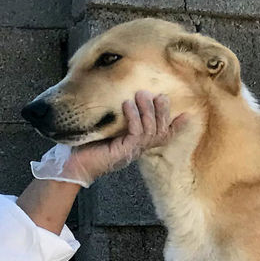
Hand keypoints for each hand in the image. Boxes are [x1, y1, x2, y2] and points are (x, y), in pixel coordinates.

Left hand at [30, 91, 187, 186]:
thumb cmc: (86, 147)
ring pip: (150, 131)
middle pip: (161, 132)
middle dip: (163, 112)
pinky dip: (134, 118)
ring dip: (148, 111)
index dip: (175, 127)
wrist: (72, 165)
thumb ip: (118, 120)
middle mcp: (137, 150)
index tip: (187, 115)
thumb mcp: (106, 130)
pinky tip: (127, 105)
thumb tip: (123, 98)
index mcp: (135, 146)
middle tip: (161, 95)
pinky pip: (136, 133)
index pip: (162, 137)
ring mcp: (131, 152)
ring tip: (142, 94)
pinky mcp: (123, 152)